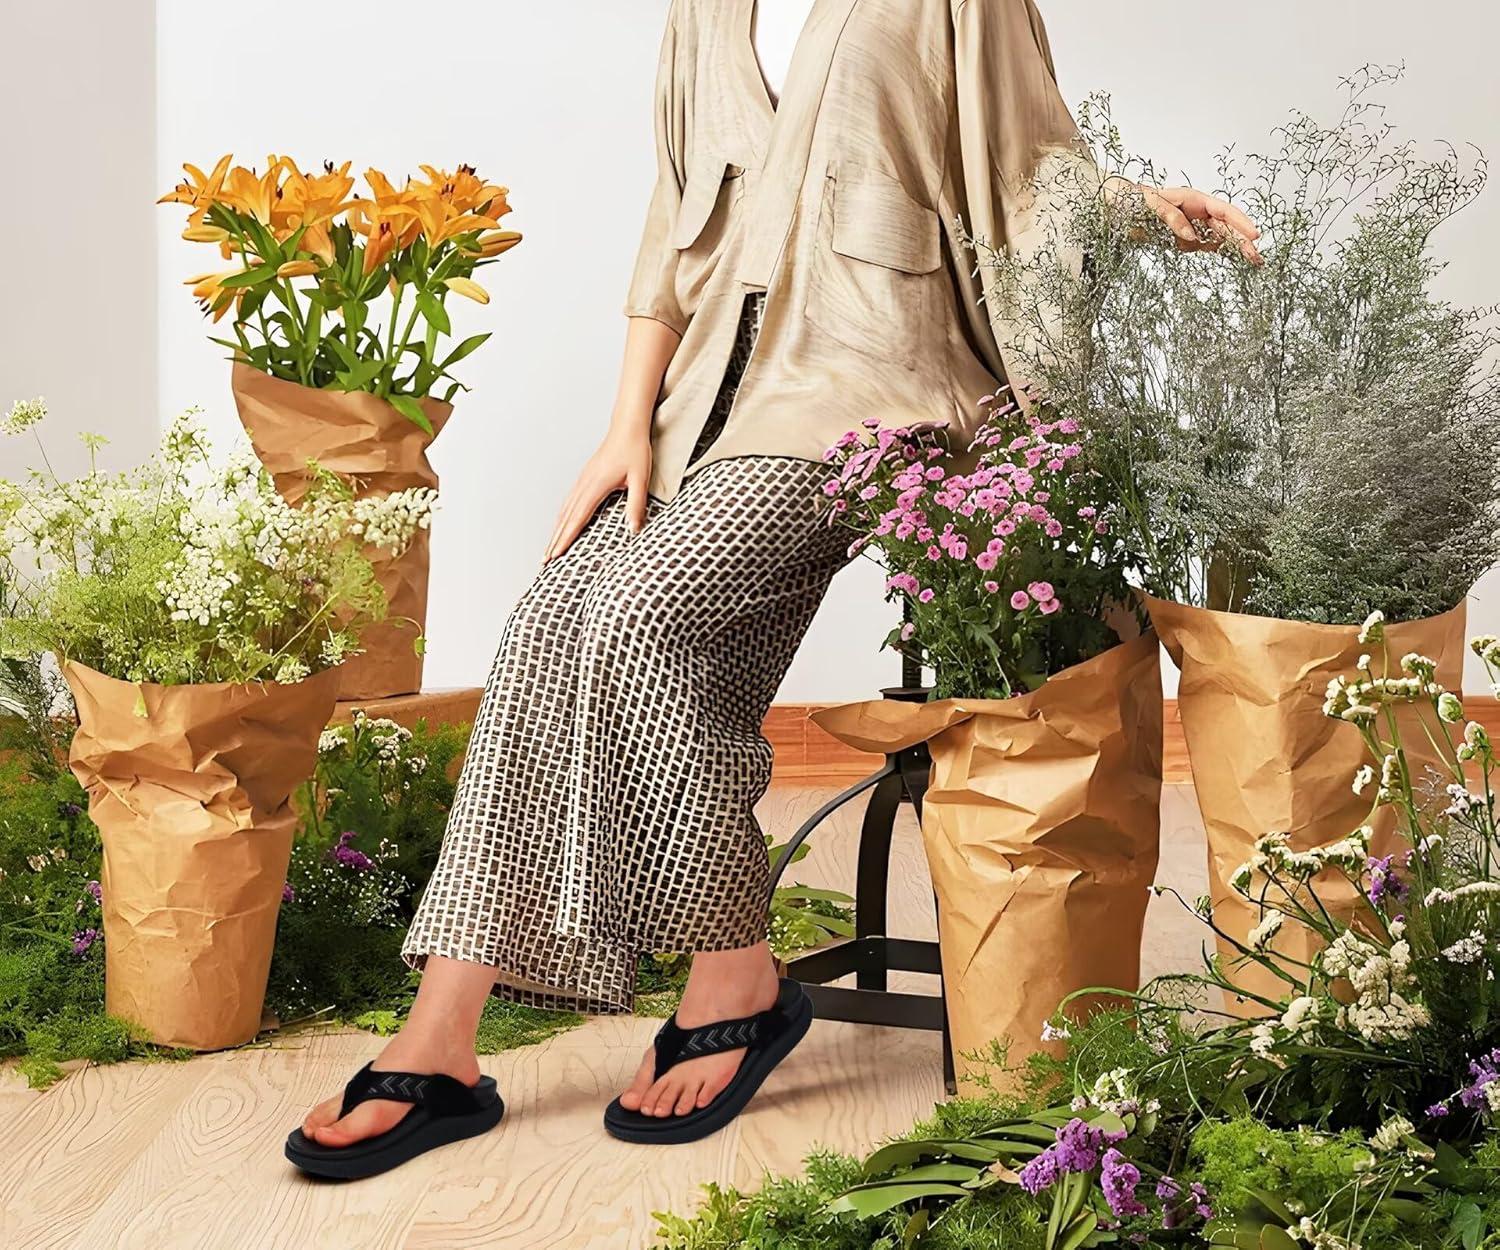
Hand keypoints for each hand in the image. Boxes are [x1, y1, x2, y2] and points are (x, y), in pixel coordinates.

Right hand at [543, 424, 651, 560]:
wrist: (627, 427)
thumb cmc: (635, 451)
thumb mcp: (640, 479)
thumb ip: (636, 505)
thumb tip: (633, 529)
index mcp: (596, 486)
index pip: (577, 519)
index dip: (566, 539)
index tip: (556, 555)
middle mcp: (584, 484)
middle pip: (565, 518)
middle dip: (554, 540)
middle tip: (545, 560)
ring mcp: (583, 480)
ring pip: (564, 511)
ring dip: (556, 530)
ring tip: (550, 548)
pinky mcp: (585, 478)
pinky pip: (569, 501)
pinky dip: (562, 517)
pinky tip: (561, 523)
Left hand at [1140, 185, 1262, 265]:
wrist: (1118, 207)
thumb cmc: (1135, 200)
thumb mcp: (1152, 204)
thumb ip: (1172, 219)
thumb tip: (1191, 236)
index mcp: (1194, 200)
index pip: (1223, 211)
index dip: (1240, 222)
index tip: (1253, 235)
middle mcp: (1197, 213)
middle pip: (1225, 227)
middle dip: (1242, 241)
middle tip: (1256, 257)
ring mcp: (1193, 226)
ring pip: (1218, 238)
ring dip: (1234, 249)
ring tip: (1252, 261)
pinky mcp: (1184, 240)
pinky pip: (1204, 246)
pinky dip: (1216, 252)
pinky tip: (1233, 258)